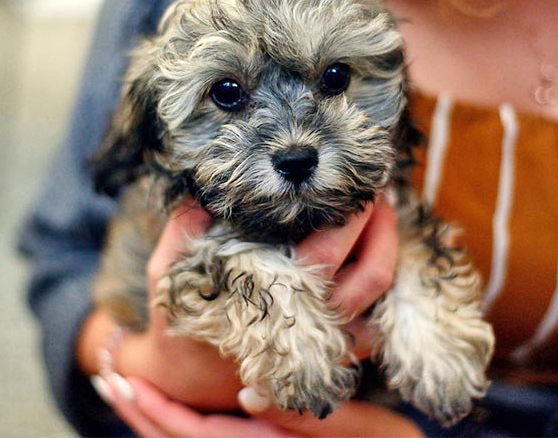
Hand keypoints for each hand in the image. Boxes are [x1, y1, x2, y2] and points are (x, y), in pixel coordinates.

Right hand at [80, 195, 399, 408]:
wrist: (191, 378)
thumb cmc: (183, 320)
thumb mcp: (167, 273)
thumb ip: (181, 231)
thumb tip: (201, 192)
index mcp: (276, 296)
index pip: (329, 248)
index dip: (352, 213)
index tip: (354, 178)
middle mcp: (313, 321)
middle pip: (371, 269)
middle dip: (380, 220)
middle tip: (375, 183)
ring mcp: (332, 340)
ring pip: (381, 291)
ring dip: (390, 244)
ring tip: (382, 207)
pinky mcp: (341, 350)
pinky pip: (381, 313)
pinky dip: (386, 278)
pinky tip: (376, 244)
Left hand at [93, 376, 422, 437]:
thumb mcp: (354, 429)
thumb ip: (300, 418)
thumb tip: (245, 396)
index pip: (195, 436)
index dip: (155, 410)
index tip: (124, 382)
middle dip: (141, 413)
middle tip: (108, 381)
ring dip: (154, 418)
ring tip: (127, 389)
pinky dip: (183, 423)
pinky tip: (175, 405)